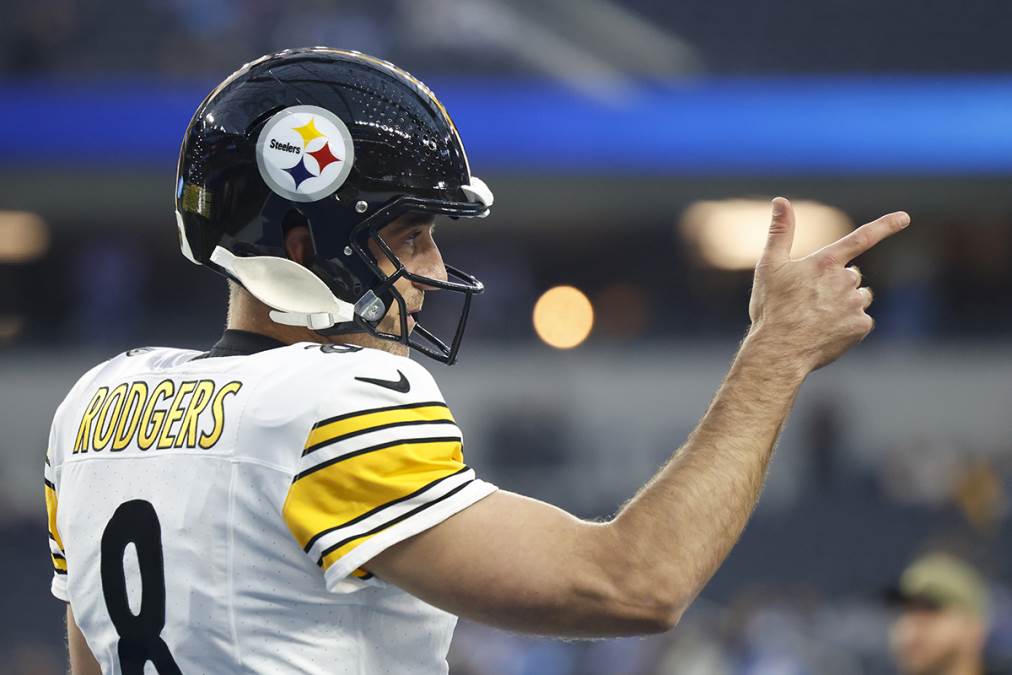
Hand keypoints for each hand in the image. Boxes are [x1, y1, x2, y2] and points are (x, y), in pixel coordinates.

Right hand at [747, 197, 908, 371]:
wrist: (780, 349)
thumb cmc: (772, 308)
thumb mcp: (770, 266)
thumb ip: (780, 232)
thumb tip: (780, 201)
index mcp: (826, 262)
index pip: (861, 238)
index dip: (885, 226)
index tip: (905, 218)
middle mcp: (845, 279)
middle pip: (852, 275)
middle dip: (837, 283)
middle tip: (810, 300)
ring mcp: (855, 304)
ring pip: (859, 297)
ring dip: (845, 303)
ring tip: (817, 317)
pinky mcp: (860, 326)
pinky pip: (861, 320)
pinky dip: (847, 325)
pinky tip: (826, 332)